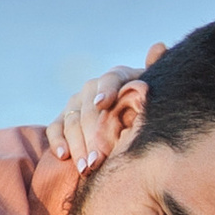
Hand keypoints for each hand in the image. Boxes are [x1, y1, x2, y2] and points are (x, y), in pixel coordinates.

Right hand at [46, 43, 167, 170]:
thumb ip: (153, 68)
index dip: (106, 90)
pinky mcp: (64, 117)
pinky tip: (63, 156)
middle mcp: (93, 87)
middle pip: (89, 109)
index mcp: (117, 77)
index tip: (103, 104)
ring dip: (78, 145)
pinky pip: (56, 127)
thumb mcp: (152, 90)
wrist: (130, 115)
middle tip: (99, 159)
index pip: (110, 79)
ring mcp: (76, 102)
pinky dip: (57, 141)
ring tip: (87, 167)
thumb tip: (158, 46)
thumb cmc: (145, 103)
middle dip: (94, 135)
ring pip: (72, 121)